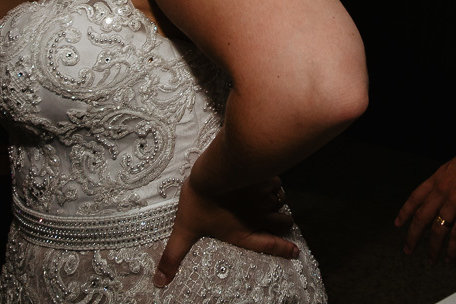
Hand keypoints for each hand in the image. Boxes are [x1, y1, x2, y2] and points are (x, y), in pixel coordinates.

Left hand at [153, 175, 297, 286]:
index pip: (269, 245)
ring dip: (275, 199)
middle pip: (284, 222)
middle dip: (281, 220)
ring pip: (280, 200)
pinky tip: (261, 178)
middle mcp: (260, 217)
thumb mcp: (184, 231)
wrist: (212, 171)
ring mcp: (266, 198)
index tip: (296, 251)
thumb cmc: (199, 203)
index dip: (284, 249)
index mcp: (243, 232)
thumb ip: (173, 256)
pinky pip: (276, 181)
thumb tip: (159, 283)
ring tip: (264, 195)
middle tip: (273, 216)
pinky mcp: (267, 179)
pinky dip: (271, 182)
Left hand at [394, 127, 455, 263]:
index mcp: (438, 178)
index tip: (398, 224)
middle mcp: (442, 191)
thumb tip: (444, 195)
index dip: (405, 212)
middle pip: (421, 218)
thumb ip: (447, 181)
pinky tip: (449, 257)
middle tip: (408, 249)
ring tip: (431, 259)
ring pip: (438, 230)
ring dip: (433, 248)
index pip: (415, 198)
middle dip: (412, 237)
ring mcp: (455, 201)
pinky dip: (452, 249)